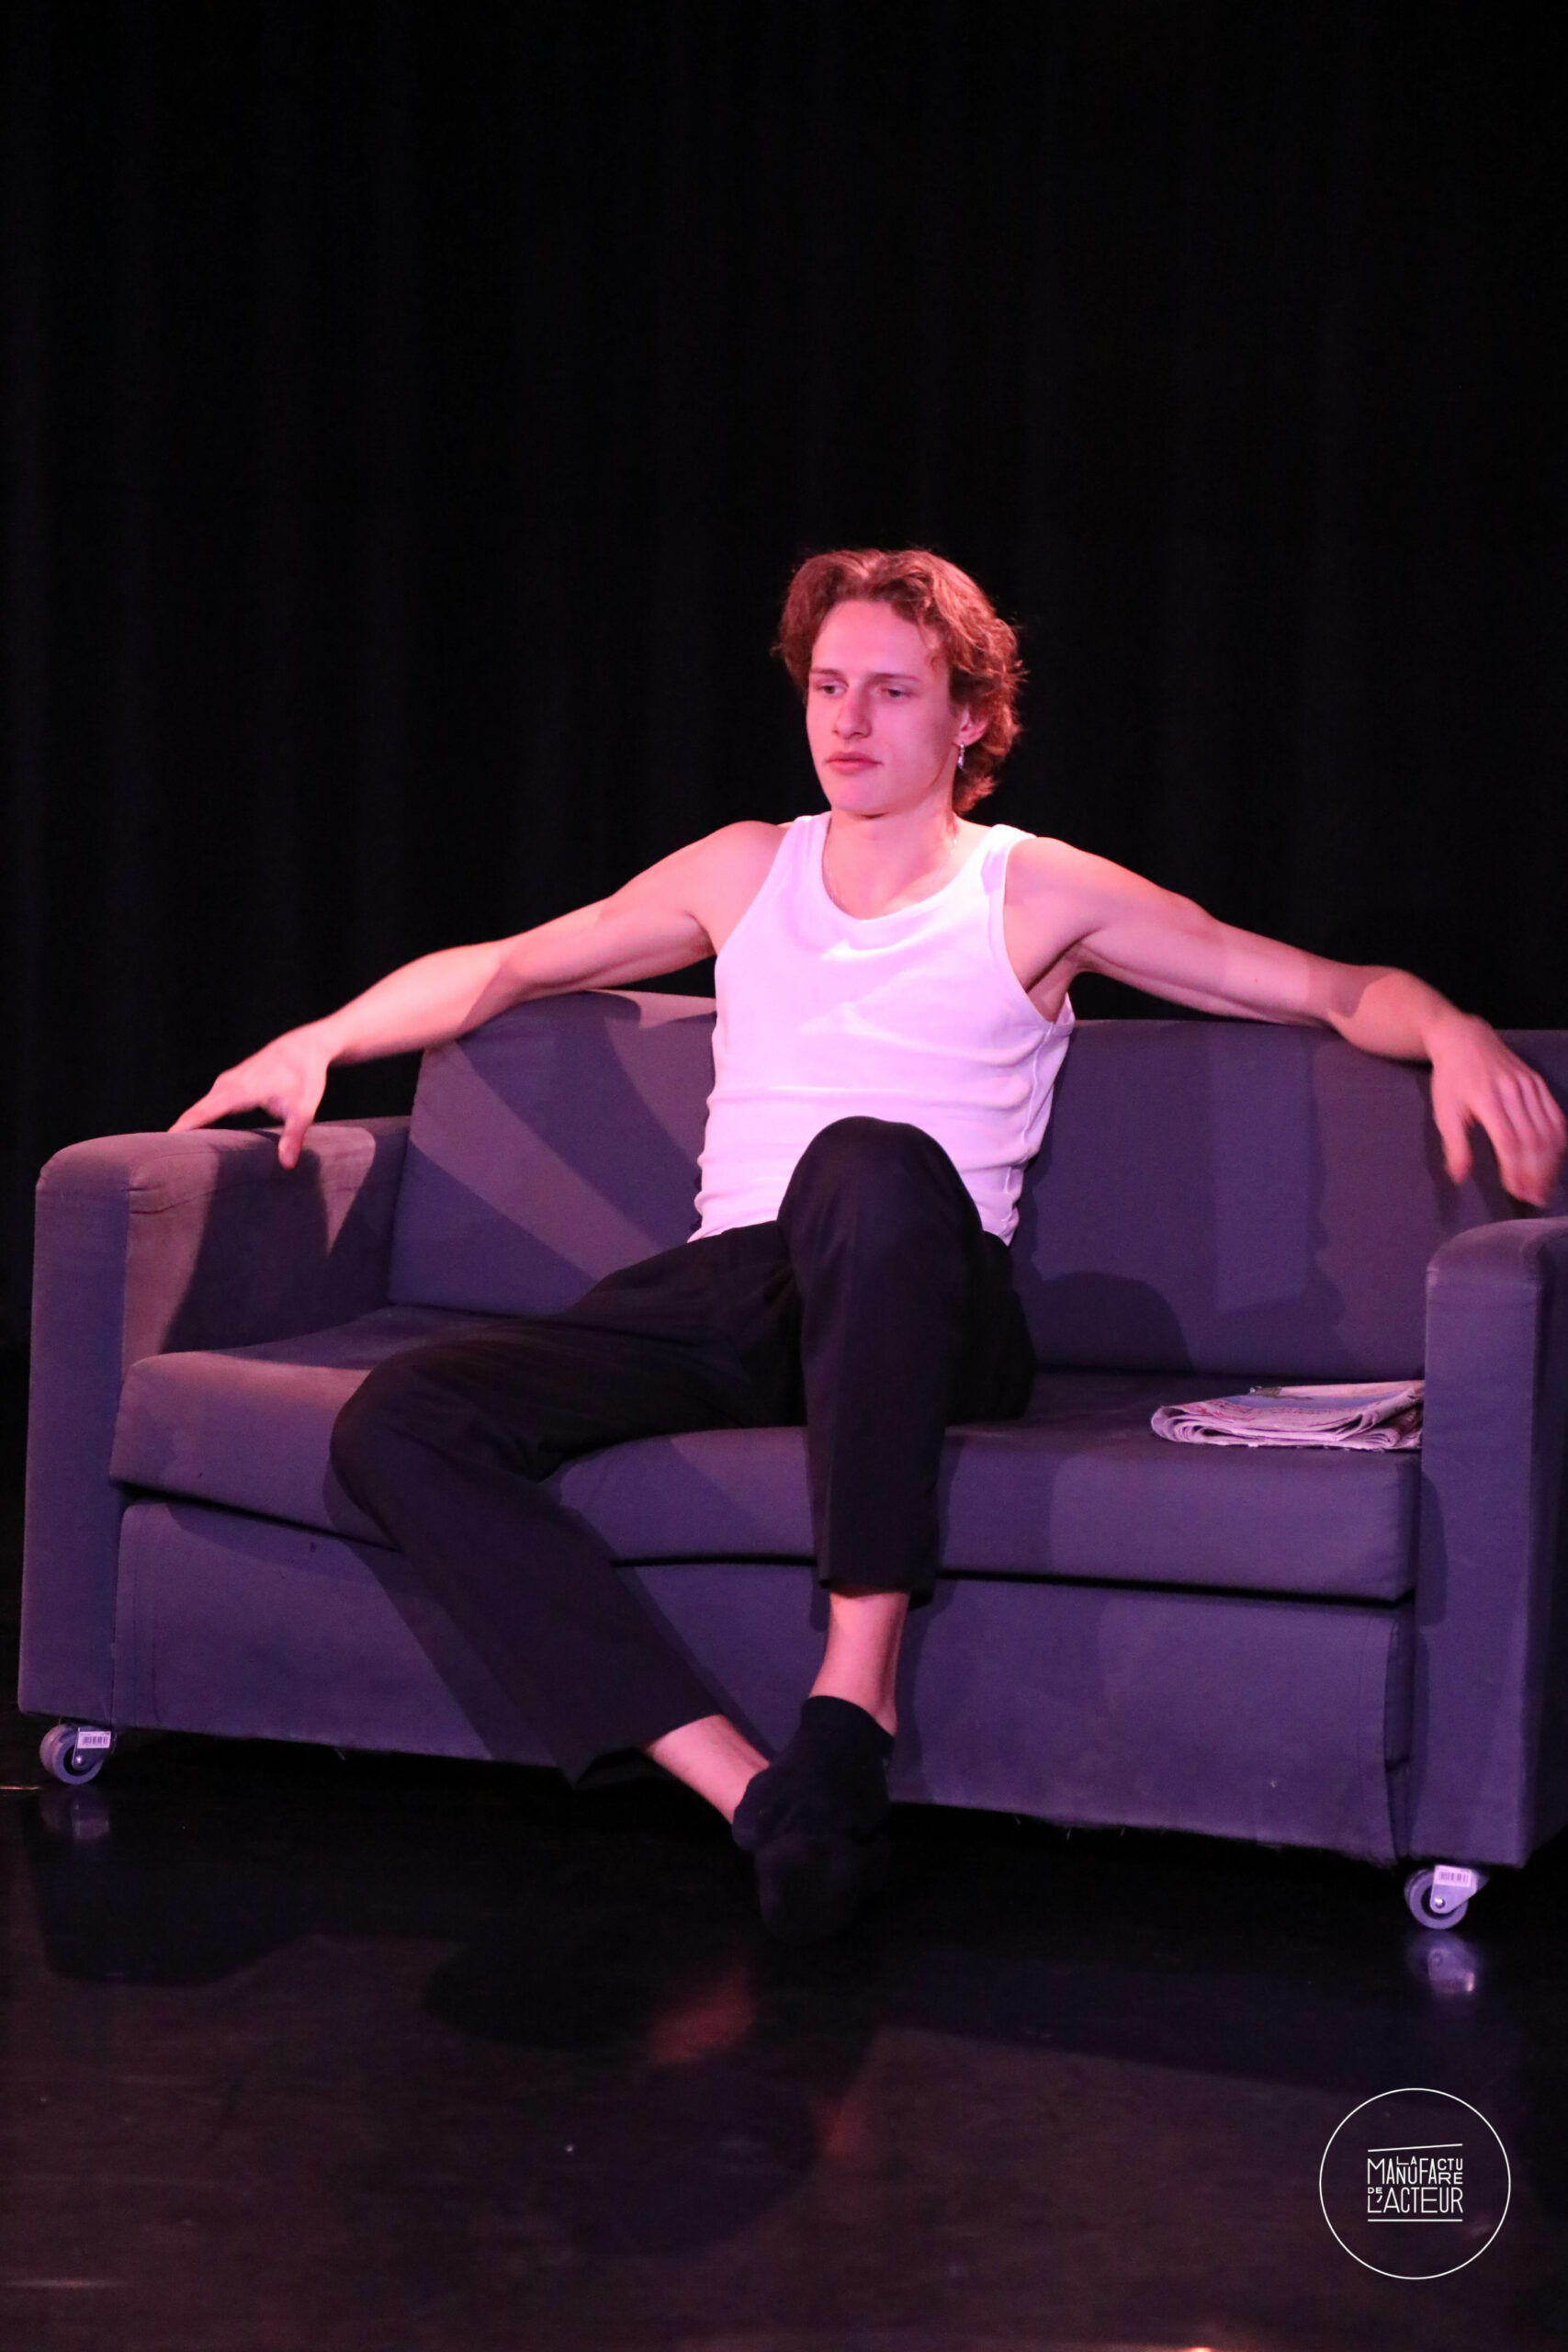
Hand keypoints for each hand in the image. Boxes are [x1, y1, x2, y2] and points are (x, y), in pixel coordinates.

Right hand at [170, 1024, 333, 1169]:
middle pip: (194, 1112)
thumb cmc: (305, 1077)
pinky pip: (208, 1105)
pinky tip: (195, 1137)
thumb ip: (293, 1136)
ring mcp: (226, 1083)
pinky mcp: (230, 1084)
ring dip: (188, 1128)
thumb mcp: (303, 1109)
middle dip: (178, 1134)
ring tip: (172, 1154)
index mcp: (239, 1091)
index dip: (182, 1130)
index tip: (161, 1147)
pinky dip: (199, 1119)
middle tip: (160, 1161)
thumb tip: (287, 1164)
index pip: (202, 1113)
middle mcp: (226, 1085)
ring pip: (201, 1109)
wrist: (304, 1048)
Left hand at [1428, 1015, 1565, 1207]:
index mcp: (1487, 1100)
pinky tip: (1553, 1160)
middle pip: (1533, 1140)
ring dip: (1550, 1162)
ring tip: (1544, 1186)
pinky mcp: (1539, 1083)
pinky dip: (1557, 1141)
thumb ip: (1454, 1145)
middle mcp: (1513, 1092)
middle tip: (1533, 1197)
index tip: (1516, 1191)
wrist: (1465, 1039)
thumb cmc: (1450, 1080)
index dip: (1516, 1169)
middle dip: (1536, 1173)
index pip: (1509, 1142)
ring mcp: (1530, 1086)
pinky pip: (1556, 1116)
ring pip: (1549, 1130)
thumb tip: (1460, 1177)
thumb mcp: (1444, 1112)